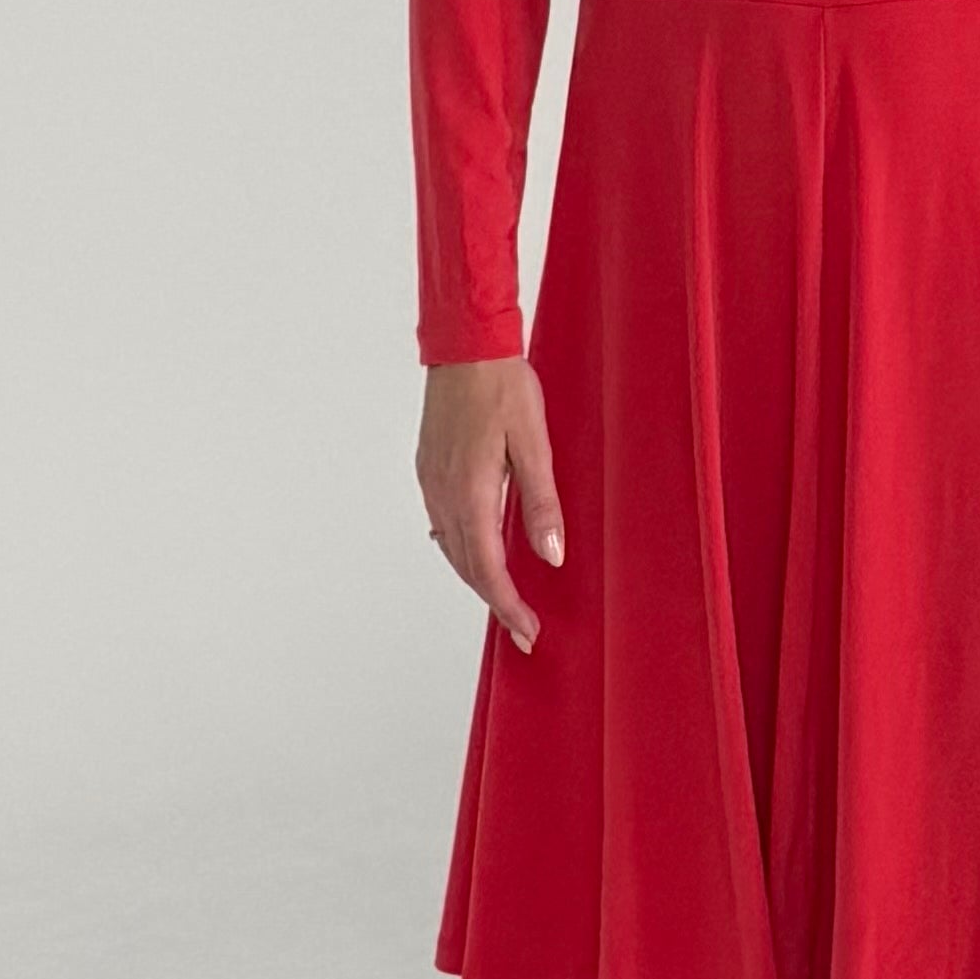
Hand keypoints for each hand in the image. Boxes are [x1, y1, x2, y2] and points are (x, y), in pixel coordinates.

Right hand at [417, 356, 562, 650]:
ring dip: (476, 577)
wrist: (465, 347)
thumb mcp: (534, 445)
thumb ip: (540, 504)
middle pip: (466, 566)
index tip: (526, 631)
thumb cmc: (502, 387)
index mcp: (470, 492)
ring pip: (451, 548)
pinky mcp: (429, 469)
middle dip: (494, 601)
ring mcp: (431, 482)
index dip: (508, 605)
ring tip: (502, 598)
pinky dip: (460, 549)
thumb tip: (550, 554)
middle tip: (521, 628)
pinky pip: (442, 524)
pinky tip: (471, 551)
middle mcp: (444, 493)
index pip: (488, 568)